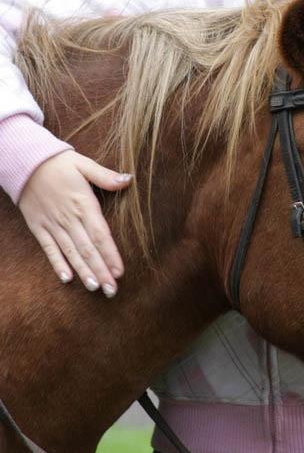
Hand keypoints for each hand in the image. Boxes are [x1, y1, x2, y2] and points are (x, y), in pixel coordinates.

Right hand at [19, 150, 132, 295]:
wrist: (25, 162)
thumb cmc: (59, 163)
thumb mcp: (84, 164)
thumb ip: (105, 176)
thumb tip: (129, 179)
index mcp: (83, 203)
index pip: (100, 234)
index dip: (110, 254)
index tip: (120, 271)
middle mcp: (69, 218)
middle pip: (88, 249)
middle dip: (101, 271)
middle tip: (112, 290)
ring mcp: (53, 224)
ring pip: (71, 253)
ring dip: (84, 272)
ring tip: (95, 288)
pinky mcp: (39, 227)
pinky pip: (49, 249)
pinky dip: (57, 263)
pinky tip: (67, 278)